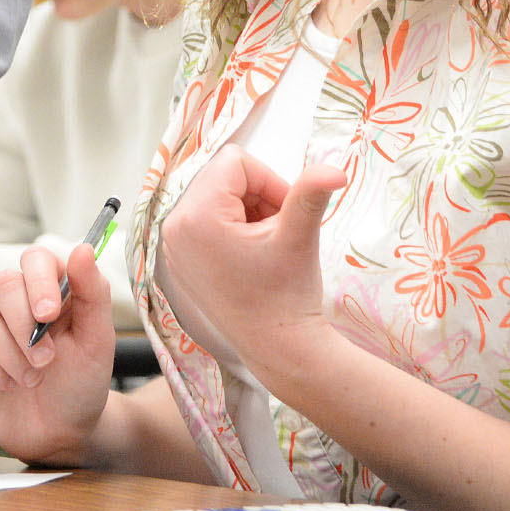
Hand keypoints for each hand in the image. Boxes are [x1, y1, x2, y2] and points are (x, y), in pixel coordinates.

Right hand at [0, 243, 116, 465]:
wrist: (64, 434)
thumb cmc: (82, 382)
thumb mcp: (98, 340)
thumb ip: (93, 293)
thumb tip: (82, 249)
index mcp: (47, 291)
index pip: (34, 259)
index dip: (38, 280)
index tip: (50, 313)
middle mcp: (12, 304)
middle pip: (3, 284)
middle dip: (25, 327)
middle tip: (47, 360)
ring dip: (10, 356)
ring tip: (32, 378)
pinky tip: (8, 386)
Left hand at [155, 146, 345, 390]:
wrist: (278, 348)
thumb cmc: (286, 295)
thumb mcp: (299, 235)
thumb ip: (311, 193)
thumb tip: (335, 169)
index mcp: (195, 216)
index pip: (236, 162)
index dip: (271, 181)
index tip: (287, 213)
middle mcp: (174, 227)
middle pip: (223, 177)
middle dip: (258, 196)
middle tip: (277, 231)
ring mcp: (174, 245)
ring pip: (218, 196)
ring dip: (248, 211)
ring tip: (266, 245)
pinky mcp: (182, 258)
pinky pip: (208, 219)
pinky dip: (234, 226)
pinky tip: (252, 255)